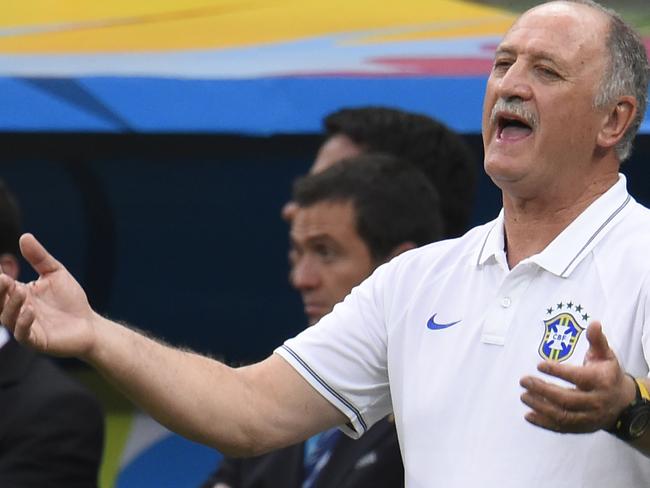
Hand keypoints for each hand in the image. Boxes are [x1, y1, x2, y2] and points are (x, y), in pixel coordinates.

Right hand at [0, 233, 96, 357]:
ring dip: (12, 305)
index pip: (2, 285)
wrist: (89, 324)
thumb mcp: (55, 273)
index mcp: (18, 294)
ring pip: (7, 318)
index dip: (0, 279)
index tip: (3, 269)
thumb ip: (39, 258)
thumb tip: (25, 236)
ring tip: (21, 291)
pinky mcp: (36, 341)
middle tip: (4, 278)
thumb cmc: (70, 300)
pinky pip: (23, 333)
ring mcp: (24, 327)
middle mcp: (16, 311)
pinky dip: (24, 322)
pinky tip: (30, 310)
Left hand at [520, 321, 635, 433]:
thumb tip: (593, 323)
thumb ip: (597, 340)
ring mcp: (589, 418)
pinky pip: (561, 428)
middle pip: (567, 400)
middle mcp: (596, 402)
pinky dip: (543, 423)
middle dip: (543, 390)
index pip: (577, 378)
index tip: (539, 364)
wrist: (622, 403)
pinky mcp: (582, 428)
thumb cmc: (607, 374)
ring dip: (540, 407)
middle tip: (524, 380)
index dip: (557, 371)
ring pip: (563, 416)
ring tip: (523, 395)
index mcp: (601, 382)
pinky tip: (528, 415)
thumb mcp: (605, 356)